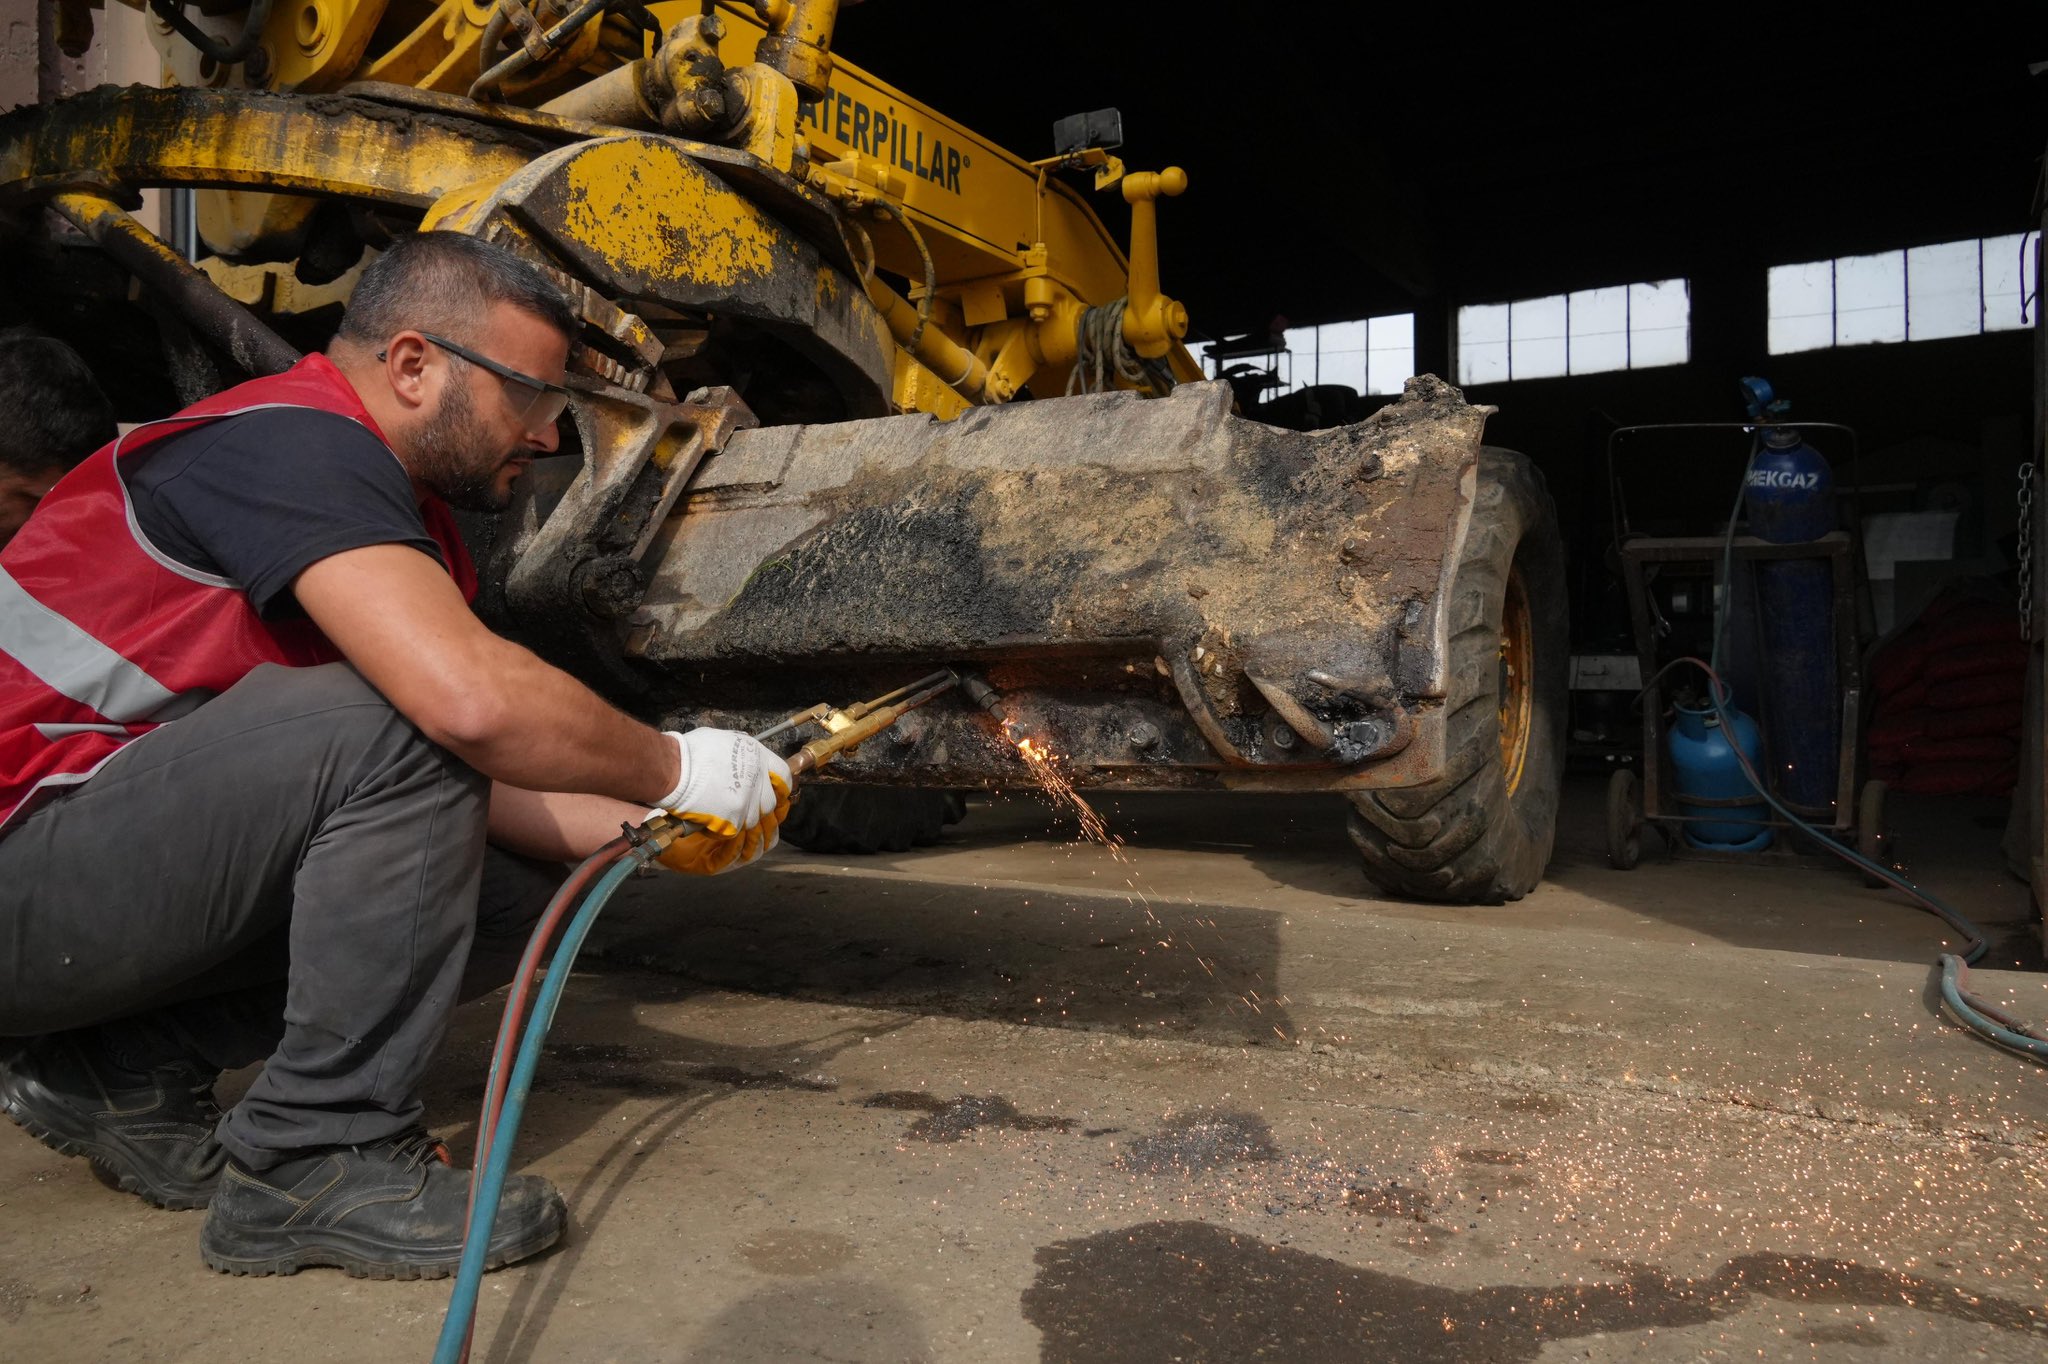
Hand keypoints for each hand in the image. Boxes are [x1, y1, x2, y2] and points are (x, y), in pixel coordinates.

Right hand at [651, 729, 794, 875]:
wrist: (673, 769)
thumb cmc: (690, 752)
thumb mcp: (723, 740)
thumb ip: (740, 752)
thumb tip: (740, 758)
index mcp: (757, 756)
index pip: (783, 774)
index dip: (781, 786)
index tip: (777, 793)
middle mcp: (757, 779)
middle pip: (769, 803)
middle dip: (757, 807)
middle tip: (739, 807)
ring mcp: (747, 801)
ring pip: (752, 820)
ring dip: (737, 819)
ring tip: (717, 813)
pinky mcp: (733, 819)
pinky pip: (733, 831)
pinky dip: (721, 830)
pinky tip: (708, 822)